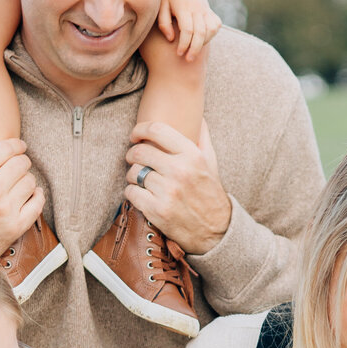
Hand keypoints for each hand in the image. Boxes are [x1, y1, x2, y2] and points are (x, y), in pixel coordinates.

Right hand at [0, 137, 43, 260]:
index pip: (6, 148)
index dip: (16, 145)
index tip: (19, 147)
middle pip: (22, 163)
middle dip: (20, 162)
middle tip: (17, 166)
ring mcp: (6, 208)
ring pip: (31, 181)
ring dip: (26, 180)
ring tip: (18, 184)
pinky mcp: (15, 226)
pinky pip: (37, 203)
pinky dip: (36, 197)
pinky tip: (29, 196)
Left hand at [126, 120, 231, 256]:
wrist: (216, 231)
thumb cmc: (210, 193)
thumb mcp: (211, 163)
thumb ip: (202, 137)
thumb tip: (196, 116)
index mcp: (193, 155)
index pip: (157, 130)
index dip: (140, 129)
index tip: (135, 135)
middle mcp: (180, 171)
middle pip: (140, 152)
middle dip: (132, 154)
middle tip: (134, 159)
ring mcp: (167, 192)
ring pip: (133, 173)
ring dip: (132, 175)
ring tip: (139, 178)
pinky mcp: (157, 210)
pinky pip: (130, 193)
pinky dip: (132, 192)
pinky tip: (140, 193)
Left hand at [157, 0, 220, 61]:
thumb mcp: (161, 6)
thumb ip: (163, 23)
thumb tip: (171, 39)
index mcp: (183, 8)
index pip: (187, 29)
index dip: (184, 44)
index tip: (178, 53)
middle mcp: (196, 9)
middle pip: (200, 32)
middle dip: (195, 49)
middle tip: (188, 60)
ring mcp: (205, 10)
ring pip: (210, 29)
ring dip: (204, 43)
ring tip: (195, 51)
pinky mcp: (210, 11)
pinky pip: (216, 25)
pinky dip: (212, 34)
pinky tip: (203, 40)